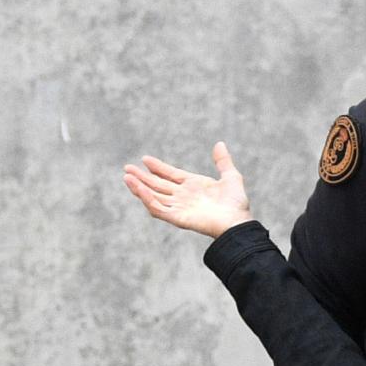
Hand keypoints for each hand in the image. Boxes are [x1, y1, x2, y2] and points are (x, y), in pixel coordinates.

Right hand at [123, 142, 252, 239]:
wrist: (238, 222)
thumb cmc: (236, 204)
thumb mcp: (231, 177)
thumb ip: (223, 161)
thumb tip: (219, 143)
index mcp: (193, 186)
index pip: (170, 175)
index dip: (158, 167)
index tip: (145, 159)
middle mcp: (183, 197)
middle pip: (158, 185)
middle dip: (142, 177)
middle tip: (127, 168)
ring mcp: (179, 207)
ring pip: (153, 196)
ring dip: (139, 187)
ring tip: (127, 177)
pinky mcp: (177, 218)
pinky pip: (158, 209)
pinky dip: (147, 199)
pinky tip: (140, 189)